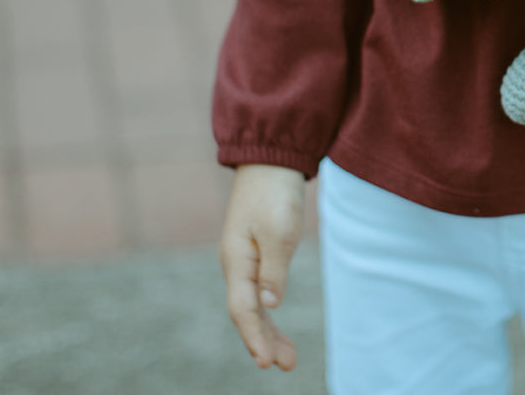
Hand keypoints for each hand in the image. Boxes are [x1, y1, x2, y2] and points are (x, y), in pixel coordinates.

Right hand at [219, 164, 305, 370]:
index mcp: (236, 260)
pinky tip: (275, 321)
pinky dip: (267, 310)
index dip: (255, 337)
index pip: (243, 309)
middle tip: (288, 365)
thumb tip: (269, 304)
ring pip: (252, 304)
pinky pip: (258, 289)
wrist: (270, 160)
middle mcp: (235, 264)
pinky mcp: (255, 251)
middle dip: (265, 341)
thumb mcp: (279, 228)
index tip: (267, 363)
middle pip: (247, 313)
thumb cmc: (274, 192)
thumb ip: (274, 267)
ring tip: (289, 357)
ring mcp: (243, 258)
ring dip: (268, 330)